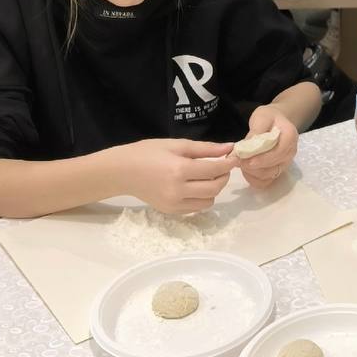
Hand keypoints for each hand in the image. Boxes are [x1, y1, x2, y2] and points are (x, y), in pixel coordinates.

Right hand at [116, 139, 234, 213]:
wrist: (122, 171)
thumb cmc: (148, 153)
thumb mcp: (176, 145)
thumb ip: (205, 149)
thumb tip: (229, 148)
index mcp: (180, 170)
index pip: (214, 170)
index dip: (228, 164)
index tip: (235, 157)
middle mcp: (178, 190)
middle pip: (215, 188)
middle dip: (224, 177)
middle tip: (222, 166)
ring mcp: (174, 204)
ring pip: (208, 201)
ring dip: (214, 189)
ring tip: (208, 177)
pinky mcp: (171, 211)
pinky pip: (196, 207)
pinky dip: (202, 198)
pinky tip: (195, 186)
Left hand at [236, 106, 297, 187]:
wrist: (275, 121)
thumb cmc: (268, 117)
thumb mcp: (261, 117)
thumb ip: (256, 131)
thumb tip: (245, 147)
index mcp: (290, 137)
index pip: (279, 152)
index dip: (263, 158)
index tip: (246, 159)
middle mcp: (290, 153)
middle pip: (274, 167)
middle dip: (254, 167)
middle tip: (238, 161)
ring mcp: (284, 164)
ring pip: (269, 176)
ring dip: (252, 173)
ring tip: (240, 163)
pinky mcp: (277, 171)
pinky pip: (266, 182)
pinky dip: (254, 179)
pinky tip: (245, 170)